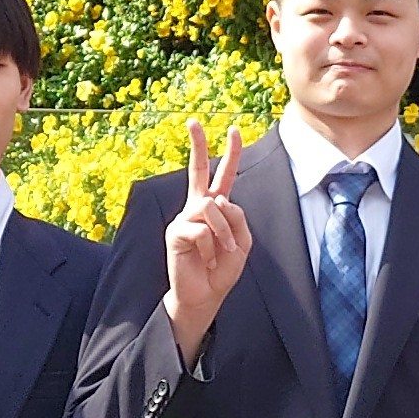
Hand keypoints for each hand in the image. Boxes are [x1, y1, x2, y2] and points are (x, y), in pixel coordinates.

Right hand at [161, 121, 253, 361]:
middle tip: (193, 121)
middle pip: (199, 171)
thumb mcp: (242, 243)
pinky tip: (204, 259)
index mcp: (216, 208)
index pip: (223, 177)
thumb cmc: (221, 270)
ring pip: (212, 207)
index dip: (230, 154)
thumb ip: (237, 219)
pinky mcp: (175, 231)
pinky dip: (210, 245)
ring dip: (224, 233)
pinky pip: (201, 229)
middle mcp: (198, 208)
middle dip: (198, 145)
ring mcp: (185, 217)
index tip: (234, 130)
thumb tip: (217, 202)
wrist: (203, 296)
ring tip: (220, 253)